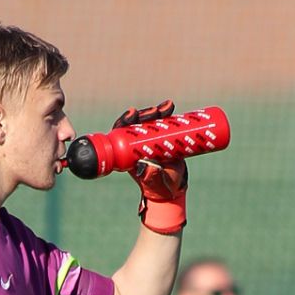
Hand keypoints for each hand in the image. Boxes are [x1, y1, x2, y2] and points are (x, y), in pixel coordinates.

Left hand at [113, 100, 187, 233]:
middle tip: (155, 111)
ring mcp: (149, 140)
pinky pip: (161, 123)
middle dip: (144, 114)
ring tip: (167, 106)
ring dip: (155, 111)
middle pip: (135, 123)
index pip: (122, 132)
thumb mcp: (154, 182)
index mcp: (127, 153)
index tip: (133, 114)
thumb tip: (145, 166)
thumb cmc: (160, 187)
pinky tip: (170, 105)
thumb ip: (150, 176)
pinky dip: (165, 114)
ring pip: (148, 121)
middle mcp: (136, 144)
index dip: (125, 121)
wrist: (172, 189)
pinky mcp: (161, 138)